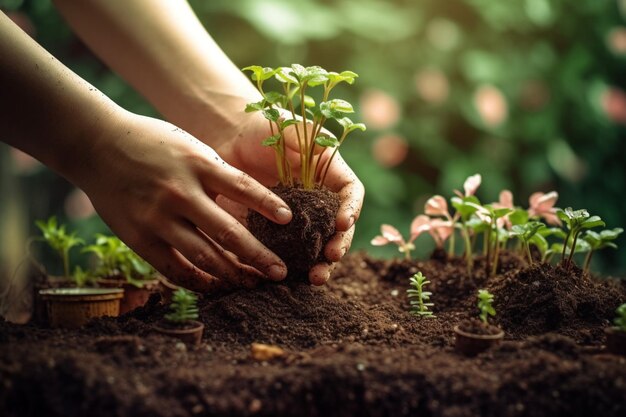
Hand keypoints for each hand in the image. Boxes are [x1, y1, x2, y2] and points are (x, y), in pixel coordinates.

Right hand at [73, 110, 293, 291]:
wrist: (97, 145)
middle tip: (280, 272)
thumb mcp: (189, 147)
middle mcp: (180, 192)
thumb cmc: (152, 144)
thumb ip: (217, 174)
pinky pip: (174, 268)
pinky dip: (198, 281)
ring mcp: (158, 218)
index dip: (267, 205)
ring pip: (204, 257)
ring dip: (233, 275)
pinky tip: (216, 287)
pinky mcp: (139, 238)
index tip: (289, 221)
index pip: (242, 187)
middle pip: (228, 233)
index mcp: (198, 164)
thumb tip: (252, 205)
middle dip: (259, 256)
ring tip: (253, 284)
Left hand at [207, 109, 364, 285]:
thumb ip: (308, 138)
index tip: (343, 223)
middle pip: (338, 228)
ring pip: (316, 246)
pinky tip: (286, 277)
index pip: (350, 193)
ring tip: (315, 278)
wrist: (228, 137)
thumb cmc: (263, 125)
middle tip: (330, 258)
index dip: (352, 209)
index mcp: (329, 174)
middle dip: (338, 245)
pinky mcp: (274, 231)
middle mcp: (319, 199)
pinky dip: (290, 267)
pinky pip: (287, 252)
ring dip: (319, 264)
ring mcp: (298, 218)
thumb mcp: (288, 126)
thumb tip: (326, 154)